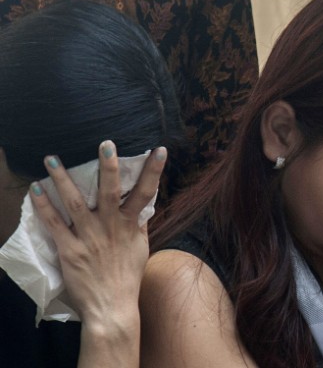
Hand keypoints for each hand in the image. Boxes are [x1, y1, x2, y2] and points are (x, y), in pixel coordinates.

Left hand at [30, 141, 164, 367]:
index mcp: (130, 226)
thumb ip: (138, 225)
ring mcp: (88, 237)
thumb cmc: (127, 278)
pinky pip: (54, 223)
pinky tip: (36, 189)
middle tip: (105, 144)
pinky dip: (44, 206)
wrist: (112, 307)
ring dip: (62, 179)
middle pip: (110, 192)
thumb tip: (143, 206)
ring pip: (75, 202)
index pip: (146, 193)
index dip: (154, 170)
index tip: (159, 150)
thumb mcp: (140, 249)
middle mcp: (110, 227)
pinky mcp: (69, 249)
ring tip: (52, 159)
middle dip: (108, 166)